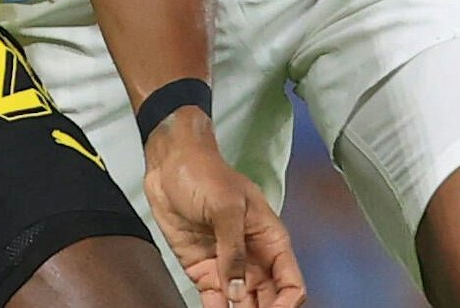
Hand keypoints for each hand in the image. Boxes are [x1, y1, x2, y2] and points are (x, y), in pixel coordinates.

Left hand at [143, 112, 304, 307]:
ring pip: (244, 305)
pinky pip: (215, 303)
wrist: (169, 165)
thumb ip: (233, 250)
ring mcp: (228, 267)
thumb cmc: (203, 171)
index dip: (287, 305)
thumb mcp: (225, 207)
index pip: (290, 283)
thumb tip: (238, 289)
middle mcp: (253, 258)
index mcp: (269, 239)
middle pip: (270, 300)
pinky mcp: (204, 271)